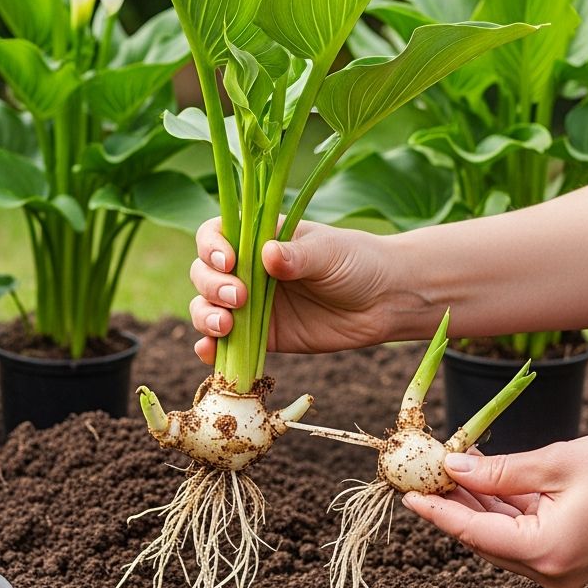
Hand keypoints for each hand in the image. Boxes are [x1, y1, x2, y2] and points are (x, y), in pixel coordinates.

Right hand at [189, 217, 395, 363]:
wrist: (383, 301)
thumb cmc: (356, 262)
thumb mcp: (329, 252)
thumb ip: (297, 256)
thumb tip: (267, 255)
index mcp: (258, 238)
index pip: (215, 235)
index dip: (211, 247)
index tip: (229, 261)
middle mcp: (247, 270)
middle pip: (204, 273)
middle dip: (212, 286)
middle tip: (241, 298)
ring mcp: (250, 304)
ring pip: (206, 307)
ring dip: (206, 316)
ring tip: (225, 326)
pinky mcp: (259, 337)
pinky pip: (224, 343)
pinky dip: (210, 348)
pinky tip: (211, 352)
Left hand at [402, 433, 587, 587]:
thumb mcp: (555, 463)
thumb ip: (499, 471)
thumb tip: (452, 468)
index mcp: (545, 552)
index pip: (473, 533)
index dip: (436, 512)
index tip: (406, 496)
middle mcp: (549, 569)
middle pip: (481, 536)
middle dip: (450, 503)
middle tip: (418, 473)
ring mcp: (559, 565)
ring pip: (498, 533)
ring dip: (472, 500)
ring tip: (442, 465)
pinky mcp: (567, 553)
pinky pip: (519, 530)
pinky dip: (497, 504)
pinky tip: (477, 472)